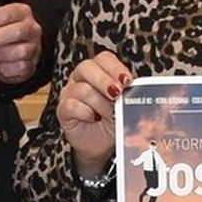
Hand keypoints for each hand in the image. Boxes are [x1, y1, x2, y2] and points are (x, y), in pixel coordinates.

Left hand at [0, 3, 42, 84]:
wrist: (19, 54)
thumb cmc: (4, 35)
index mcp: (22, 12)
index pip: (6, 14)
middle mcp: (31, 28)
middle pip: (16, 32)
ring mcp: (34, 47)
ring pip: (20, 51)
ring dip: (0, 54)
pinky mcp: (32, 64)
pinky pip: (20, 67)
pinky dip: (6, 68)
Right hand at [57, 50, 131, 177]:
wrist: (102, 143)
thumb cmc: (113, 119)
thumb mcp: (124, 104)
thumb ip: (128, 93)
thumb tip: (138, 89)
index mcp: (99, 70)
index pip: (104, 59)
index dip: (115, 68)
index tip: (127, 80)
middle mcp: (81, 78)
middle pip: (87, 67)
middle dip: (104, 81)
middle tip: (117, 94)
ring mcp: (70, 92)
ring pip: (82, 89)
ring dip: (100, 103)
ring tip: (110, 114)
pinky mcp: (63, 109)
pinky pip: (71, 105)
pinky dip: (86, 113)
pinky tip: (94, 118)